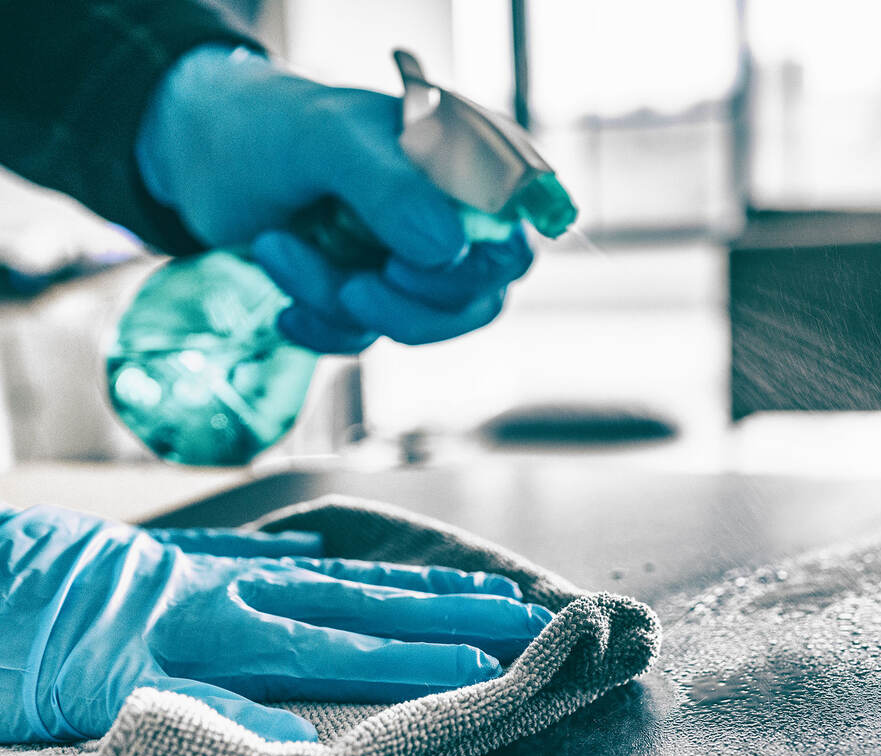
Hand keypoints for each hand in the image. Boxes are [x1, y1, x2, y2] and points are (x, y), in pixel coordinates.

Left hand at [0, 506, 551, 743]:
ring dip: (402, 583)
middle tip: (516, 611)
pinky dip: (302, 553)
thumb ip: (202, 709)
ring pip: (329, 574)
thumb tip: (294, 734)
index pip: (344, 652)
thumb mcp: (94, 698)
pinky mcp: (178, 555)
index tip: (488, 663)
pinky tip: (328, 548)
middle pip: (360, 604)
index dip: (421, 661)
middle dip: (445, 612)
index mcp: (218, 630)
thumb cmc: (17, 645)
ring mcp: (210, 566)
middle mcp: (232, 590)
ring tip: (464, 582)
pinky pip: (260, 550)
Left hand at [135, 45, 533, 352]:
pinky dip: (322, 328)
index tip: (403, 267)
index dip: (477, 269)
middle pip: (478, 298)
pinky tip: (284, 306)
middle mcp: (451, 218)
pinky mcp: (370, 297)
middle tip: (350, 287)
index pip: (515, 236)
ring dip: (342, 305)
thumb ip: (390, 188)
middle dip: (408, 307)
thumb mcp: (327, 141)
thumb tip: (448, 249)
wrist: (199, 155)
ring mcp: (411, 264)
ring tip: (278, 248)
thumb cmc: (270, 126)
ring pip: (419, 325)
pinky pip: (367, 339)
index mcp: (464, 165)